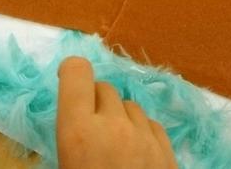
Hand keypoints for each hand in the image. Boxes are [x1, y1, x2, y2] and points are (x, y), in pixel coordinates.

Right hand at [56, 57, 177, 168]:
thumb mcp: (62, 163)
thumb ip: (67, 134)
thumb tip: (70, 120)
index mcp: (79, 130)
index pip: (77, 72)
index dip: (70, 71)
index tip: (66, 81)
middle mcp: (114, 125)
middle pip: (104, 88)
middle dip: (95, 103)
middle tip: (90, 132)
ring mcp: (144, 137)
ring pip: (130, 106)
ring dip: (120, 117)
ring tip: (114, 146)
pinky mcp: (167, 151)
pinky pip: (151, 124)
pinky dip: (141, 132)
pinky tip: (136, 154)